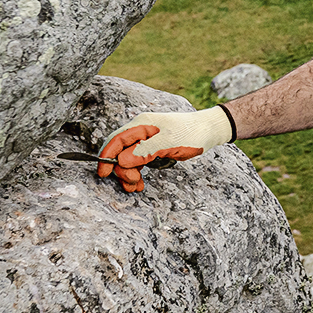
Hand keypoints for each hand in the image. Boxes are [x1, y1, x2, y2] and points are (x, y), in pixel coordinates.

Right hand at [98, 106, 232, 192]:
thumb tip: (121, 161)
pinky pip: (137, 162)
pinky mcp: (152, 148)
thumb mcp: (169, 143)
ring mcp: (145, 140)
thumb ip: (144, 151)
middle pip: (120, 152)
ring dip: (128, 174)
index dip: (106, 156)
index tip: (103, 174)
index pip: (116, 140)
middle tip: (133, 182)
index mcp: (142, 124)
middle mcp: (140, 131)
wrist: (209, 131)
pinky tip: (140, 184)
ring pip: (127, 159)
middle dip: (122, 170)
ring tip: (136, 187)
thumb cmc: (192, 133)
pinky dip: (137, 173)